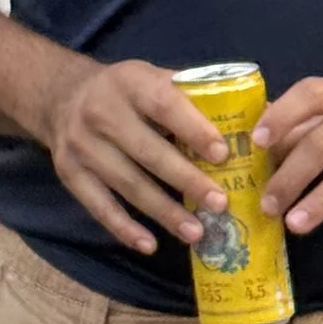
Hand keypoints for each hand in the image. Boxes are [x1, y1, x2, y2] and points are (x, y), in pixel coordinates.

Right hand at [37, 57, 227, 257]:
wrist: (61, 97)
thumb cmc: (127, 92)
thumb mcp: (153, 78)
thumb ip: (195, 96)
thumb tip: (261, 115)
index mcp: (130, 82)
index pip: (164, 106)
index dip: (193, 130)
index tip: (223, 155)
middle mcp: (101, 112)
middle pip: (148, 152)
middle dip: (186, 180)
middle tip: (219, 204)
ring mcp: (82, 146)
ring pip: (127, 184)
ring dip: (164, 211)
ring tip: (197, 233)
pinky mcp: (69, 174)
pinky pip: (99, 206)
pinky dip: (125, 228)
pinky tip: (151, 245)